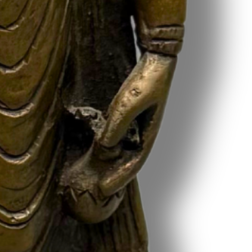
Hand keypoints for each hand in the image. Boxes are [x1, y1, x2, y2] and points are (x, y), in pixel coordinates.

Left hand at [60, 52, 174, 223]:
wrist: (157, 60)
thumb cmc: (146, 79)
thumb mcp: (128, 101)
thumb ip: (117, 124)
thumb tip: (105, 147)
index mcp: (149, 132)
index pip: (134, 162)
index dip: (119, 178)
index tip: (103, 190)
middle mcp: (144, 132)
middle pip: (128, 160)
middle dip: (114, 175)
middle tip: (97, 190)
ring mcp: (138, 125)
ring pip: (123, 150)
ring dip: (111, 163)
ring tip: (95, 175)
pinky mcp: (130, 116)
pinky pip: (119, 136)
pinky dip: (109, 146)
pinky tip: (97, 151)